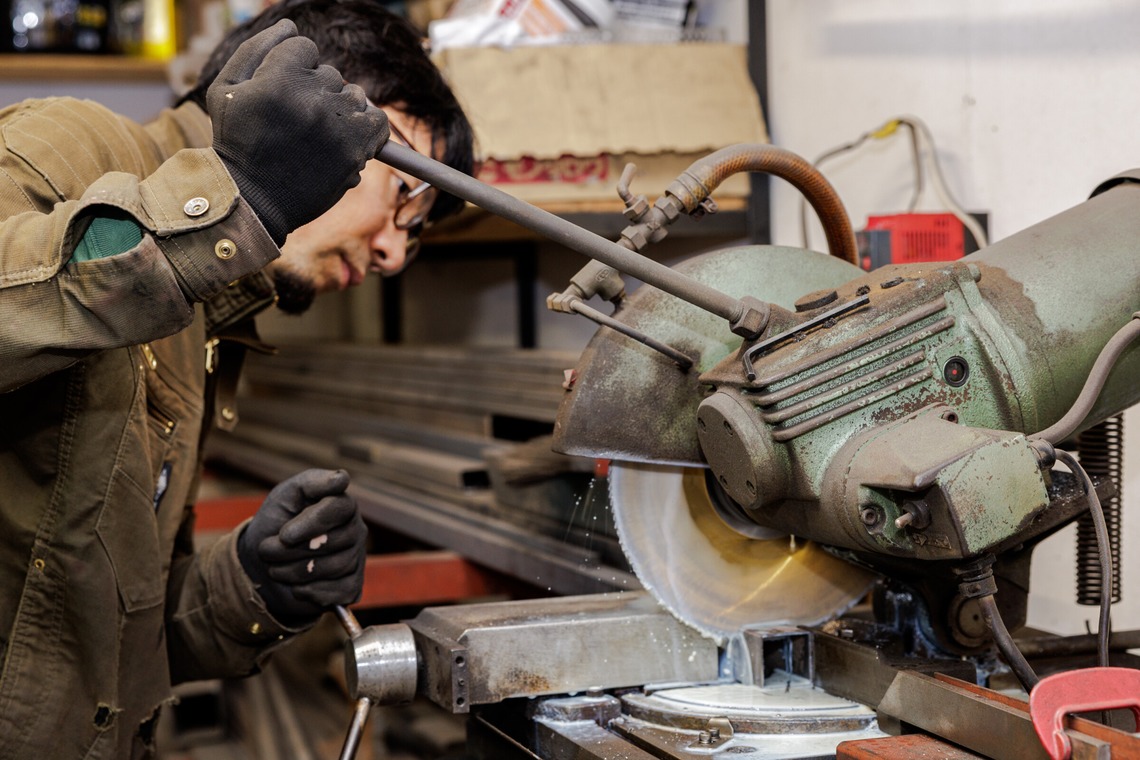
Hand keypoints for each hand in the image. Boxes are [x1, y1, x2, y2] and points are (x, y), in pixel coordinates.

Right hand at [207, 19, 389, 244]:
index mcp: (279, 78)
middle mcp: (313, 99)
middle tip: (294, 121)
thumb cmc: (237, 142)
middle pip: (330, 73)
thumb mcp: (226, 89)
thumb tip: (290, 26)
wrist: (253, 200)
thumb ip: (256, 49)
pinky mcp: (356, 150)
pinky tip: (346, 137)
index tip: (282, 94)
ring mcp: (338, 125)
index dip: (291, 68)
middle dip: (314, 91)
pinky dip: (367, 127)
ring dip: (339, 110)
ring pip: (354, 95)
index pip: (304, 46)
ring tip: (316, 134)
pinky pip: (378, 122)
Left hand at [238, 469, 367, 622]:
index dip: (311, 523)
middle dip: (293, 551)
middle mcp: (355, 530)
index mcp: (342, 504)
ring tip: (277, 568)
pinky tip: (297, 586)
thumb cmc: (275, 524)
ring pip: (334, 568)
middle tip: (268, 551)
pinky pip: (340, 592)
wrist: (261, 563)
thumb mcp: (285, 496)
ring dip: (296, 572)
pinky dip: (311, 592)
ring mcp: (356, 559)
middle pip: (334, 542)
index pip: (338, 509)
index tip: (284, 534)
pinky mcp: (351, 586)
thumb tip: (343, 478)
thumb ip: (312, 482)